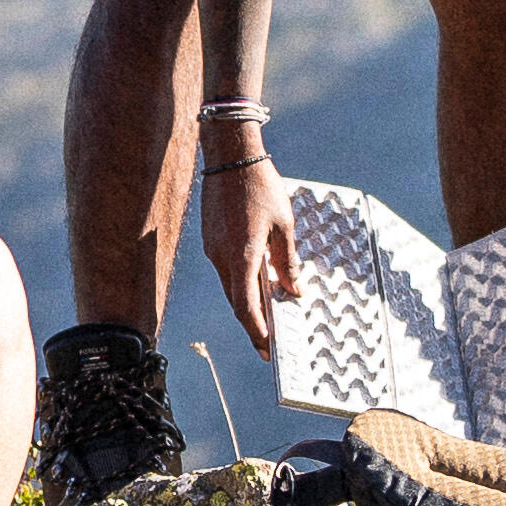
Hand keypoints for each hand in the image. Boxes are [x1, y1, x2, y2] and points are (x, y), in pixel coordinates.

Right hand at [201, 147, 298, 354]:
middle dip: (253, 323)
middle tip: (270, 341)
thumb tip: (293, 288)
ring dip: (248, 302)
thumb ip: (287, 261)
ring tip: (269, 313)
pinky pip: (227, 269)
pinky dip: (242, 282)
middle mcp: (221, 257)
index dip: (257, 331)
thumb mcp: (284, 225)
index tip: (268, 349)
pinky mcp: (212, 240)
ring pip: (231, 286)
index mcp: (241, 256)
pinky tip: (259, 280)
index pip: (246, 307)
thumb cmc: (260, 186)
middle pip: (236, 302)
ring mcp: (213, 249)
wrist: (230, 155)